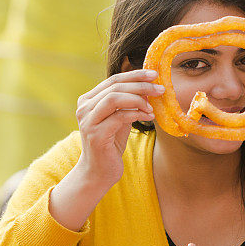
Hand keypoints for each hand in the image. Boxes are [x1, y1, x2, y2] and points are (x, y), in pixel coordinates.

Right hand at [75, 69, 161, 186]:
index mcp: (88, 100)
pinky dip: (137, 114)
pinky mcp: (95, 134)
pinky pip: (119, 117)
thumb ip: (129, 102)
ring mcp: (88, 121)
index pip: (113, 80)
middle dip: (141, 85)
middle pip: (115, 87)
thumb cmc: (111, 142)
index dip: (135, 75)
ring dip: (138, 99)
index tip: (154, 74)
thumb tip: (149, 86)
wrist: (99, 171)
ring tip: (152, 107)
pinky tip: (149, 117)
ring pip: (114, 98)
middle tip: (160, 89)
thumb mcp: (121, 117)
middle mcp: (84, 108)